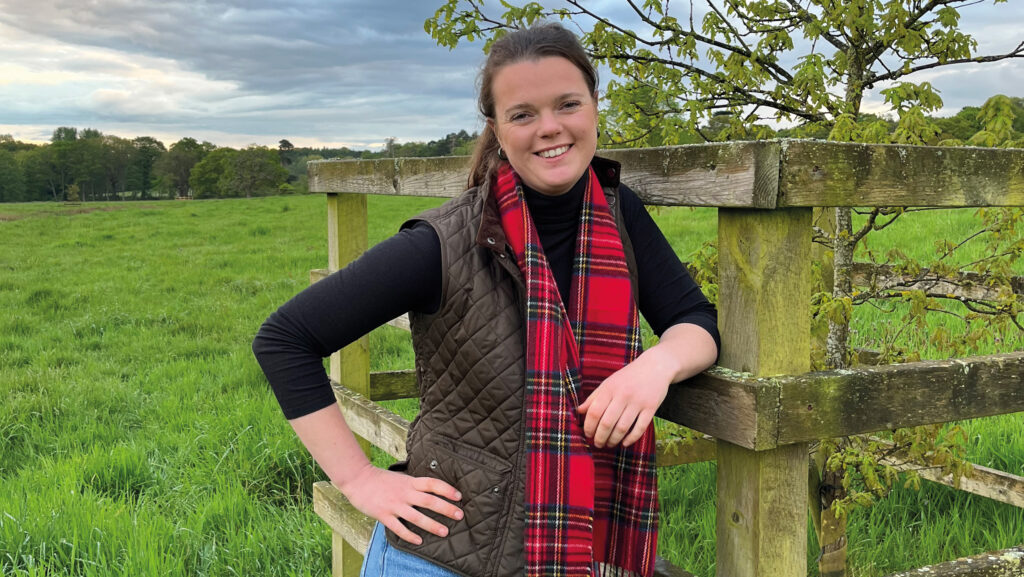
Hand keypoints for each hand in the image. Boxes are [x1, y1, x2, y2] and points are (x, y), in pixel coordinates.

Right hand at [337, 464, 463, 544]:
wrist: (358, 479)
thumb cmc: (380, 479)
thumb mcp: (400, 477)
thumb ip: (414, 485)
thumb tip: (431, 491)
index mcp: (409, 482)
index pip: (432, 484)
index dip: (446, 489)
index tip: (458, 496)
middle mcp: (404, 493)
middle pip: (429, 501)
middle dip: (446, 508)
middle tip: (459, 515)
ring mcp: (394, 505)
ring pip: (417, 517)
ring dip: (432, 525)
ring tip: (444, 531)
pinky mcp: (384, 515)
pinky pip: (399, 528)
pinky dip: (409, 535)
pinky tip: (418, 541)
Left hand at [577, 355, 671, 448]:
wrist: (655, 365)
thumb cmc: (628, 376)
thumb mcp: (609, 383)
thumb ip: (594, 397)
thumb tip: (579, 411)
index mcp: (609, 388)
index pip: (594, 412)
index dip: (588, 427)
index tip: (587, 434)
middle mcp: (623, 395)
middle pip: (607, 423)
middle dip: (600, 437)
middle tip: (598, 444)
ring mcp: (638, 402)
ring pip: (622, 428)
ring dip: (614, 440)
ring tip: (609, 444)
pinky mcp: (651, 407)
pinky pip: (640, 428)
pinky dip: (631, 438)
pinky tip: (625, 443)